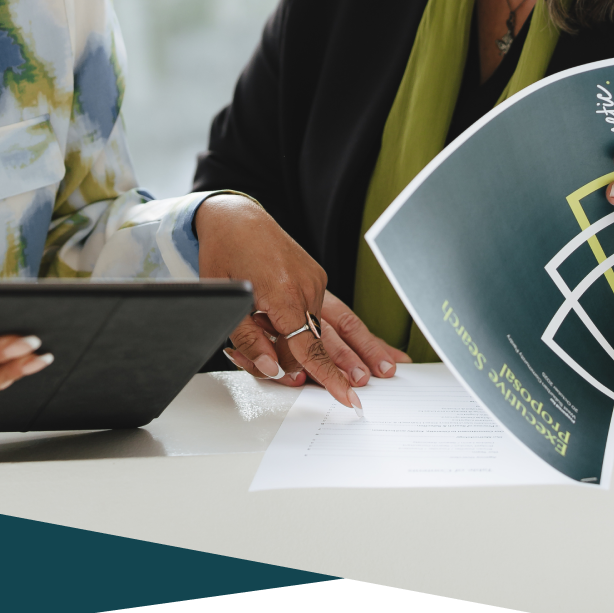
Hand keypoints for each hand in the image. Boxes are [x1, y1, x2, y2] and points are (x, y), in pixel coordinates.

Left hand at [195, 195, 410, 409]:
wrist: (236, 217)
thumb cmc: (225, 253)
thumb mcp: (227, 300)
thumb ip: (249, 339)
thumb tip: (272, 367)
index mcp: (283, 294)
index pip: (308, 347)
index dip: (327, 376)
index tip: (346, 395)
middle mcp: (305, 286)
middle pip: (332, 336)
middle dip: (351, 365)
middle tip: (368, 387)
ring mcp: (314, 280)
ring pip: (338, 324)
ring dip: (362, 347)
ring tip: (388, 366)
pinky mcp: (316, 277)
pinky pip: (334, 309)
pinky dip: (350, 328)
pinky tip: (367, 342)